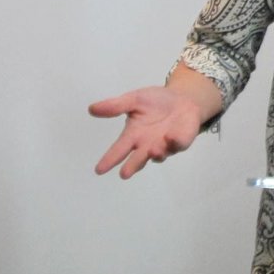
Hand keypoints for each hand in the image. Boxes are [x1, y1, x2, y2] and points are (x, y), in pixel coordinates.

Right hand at [89, 86, 203, 178]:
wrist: (181, 98)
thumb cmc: (155, 102)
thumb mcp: (134, 100)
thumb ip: (115, 106)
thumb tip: (91, 109)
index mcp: (133, 135)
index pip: (119, 149)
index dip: (109, 159)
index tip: (99, 170)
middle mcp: (146, 145)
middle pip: (137, 159)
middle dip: (132, 166)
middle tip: (124, 174)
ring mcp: (164, 146)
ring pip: (158, 155)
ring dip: (155, 154)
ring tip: (151, 150)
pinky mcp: (180, 142)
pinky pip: (177, 145)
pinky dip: (174, 142)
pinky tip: (170, 137)